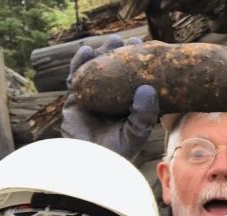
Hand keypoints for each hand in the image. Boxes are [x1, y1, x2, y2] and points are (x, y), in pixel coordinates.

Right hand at [61, 35, 158, 158]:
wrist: (91, 164)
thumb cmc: (117, 153)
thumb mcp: (136, 132)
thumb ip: (144, 113)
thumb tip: (148, 88)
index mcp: (130, 107)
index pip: (137, 82)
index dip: (142, 67)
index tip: (150, 51)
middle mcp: (113, 100)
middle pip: (118, 72)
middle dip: (123, 56)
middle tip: (133, 41)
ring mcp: (94, 98)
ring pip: (97, 71)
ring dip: (103, 54)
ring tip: (112, 40)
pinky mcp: (76, 99)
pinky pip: (76, 77)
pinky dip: (79, 63)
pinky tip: (86, 51)